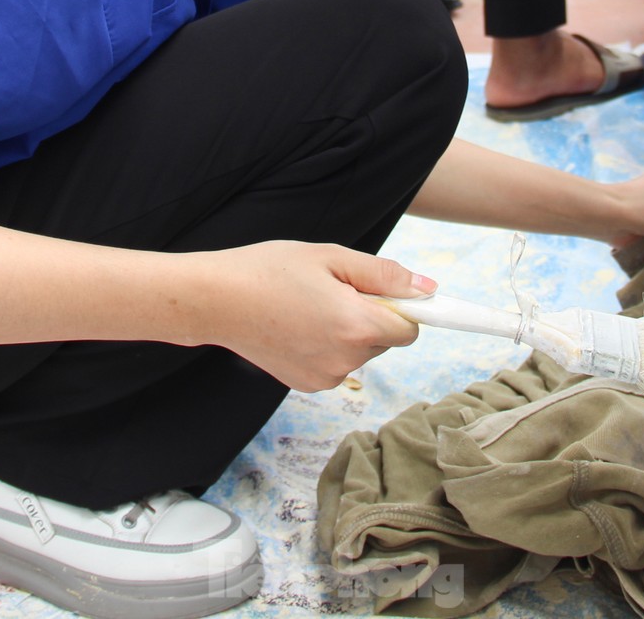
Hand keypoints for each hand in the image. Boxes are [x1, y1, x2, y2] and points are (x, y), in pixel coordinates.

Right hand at [199, 242, 429, 390]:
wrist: (216, 300)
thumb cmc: (270, 270)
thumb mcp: (331, 258)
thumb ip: (384, 275)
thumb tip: (427, 289)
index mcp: (357, 325)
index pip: (410, 328)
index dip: (401, 307)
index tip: (385, 292)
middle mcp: (346, 360)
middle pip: (384, 340)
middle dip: (369, 315)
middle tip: (331, 289)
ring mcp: (325, 377)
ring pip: (359, 352)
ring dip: (348, 331)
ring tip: (309, 306)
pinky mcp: (307, 385)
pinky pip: (335, 363)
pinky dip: (326, 346)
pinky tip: (297, 326)